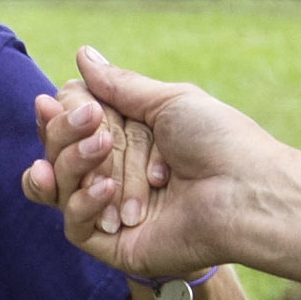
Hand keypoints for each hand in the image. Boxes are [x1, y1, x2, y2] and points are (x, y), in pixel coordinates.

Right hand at [25, 48, 286, 282]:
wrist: (246, 192)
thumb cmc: (219, 142)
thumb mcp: (168, 101)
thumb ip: (119, 85)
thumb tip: (82, 54)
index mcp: (129, 139)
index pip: (71, 125)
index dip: (60, 116)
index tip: (54, 102)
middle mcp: (116, 173)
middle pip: (59, 153)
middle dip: (66, 135)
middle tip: (96, 126)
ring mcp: (111, 211)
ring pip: (58, 186)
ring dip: (73, 162)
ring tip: (104, 149)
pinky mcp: (112, 246)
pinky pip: (73, 224)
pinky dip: (83, 202)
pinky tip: (107, 188)